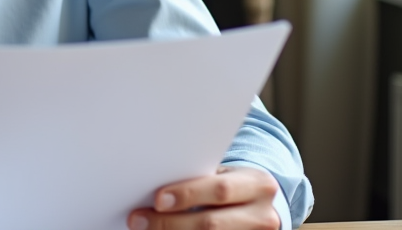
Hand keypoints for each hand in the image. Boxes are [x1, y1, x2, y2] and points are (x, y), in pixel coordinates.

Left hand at [127, 165, 280, 229]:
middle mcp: (263, 215)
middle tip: (138, 219)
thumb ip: (200, 180)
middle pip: (211, 224)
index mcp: (257, 185)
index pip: (220, 190)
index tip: (158, 199)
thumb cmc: (233, 186)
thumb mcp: (226, 176)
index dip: (187, 195)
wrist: (262, 207)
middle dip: (170, 222)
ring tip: (146, 229)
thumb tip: (153, 188)